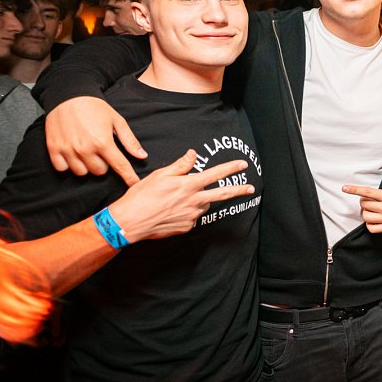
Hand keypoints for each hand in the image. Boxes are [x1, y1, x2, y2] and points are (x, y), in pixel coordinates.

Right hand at [46, 97, 146, 184]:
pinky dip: (68, 164)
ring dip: (86, 165)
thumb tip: (142, 156)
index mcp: (103, 142)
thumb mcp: (117, 121)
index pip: (119, 166)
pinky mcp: (54, 148)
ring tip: (86, 150)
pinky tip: (73, 153)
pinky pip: (62, 168)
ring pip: (81, 172)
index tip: (134, 185)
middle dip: (103, 164)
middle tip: (101, 150)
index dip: (129, 177)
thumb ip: (129, 140)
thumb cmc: (95, 107)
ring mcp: (68, 149)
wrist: (68, 95)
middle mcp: (85, 148)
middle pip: (99, 171)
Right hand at [108, 149, 253, 240]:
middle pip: (222, 194)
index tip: (243, 165)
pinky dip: (187, 212)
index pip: (215, 174)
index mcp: (188, 185)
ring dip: (198, 200)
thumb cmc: (142, 196)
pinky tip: (171, 211)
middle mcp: (194, 200)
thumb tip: (193, 154)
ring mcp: (192, 215)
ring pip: (203, 204)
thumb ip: (180, 166)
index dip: (231, 168)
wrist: (130, 222)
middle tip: (251, 188)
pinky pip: (192, 217)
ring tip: (176, 200)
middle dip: (239, 190)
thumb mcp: (159, 175)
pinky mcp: (186, 227)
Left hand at [344, 162, 381, 232]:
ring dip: (365, 212)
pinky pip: (372, 228)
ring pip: (366, 216)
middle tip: (370, 200)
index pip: (367, 192)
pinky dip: (370, 224)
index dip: (355, 189)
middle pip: (364, 204)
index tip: (345, 188)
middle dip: (364, 201)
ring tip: (371, 209)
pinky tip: (374, 218)